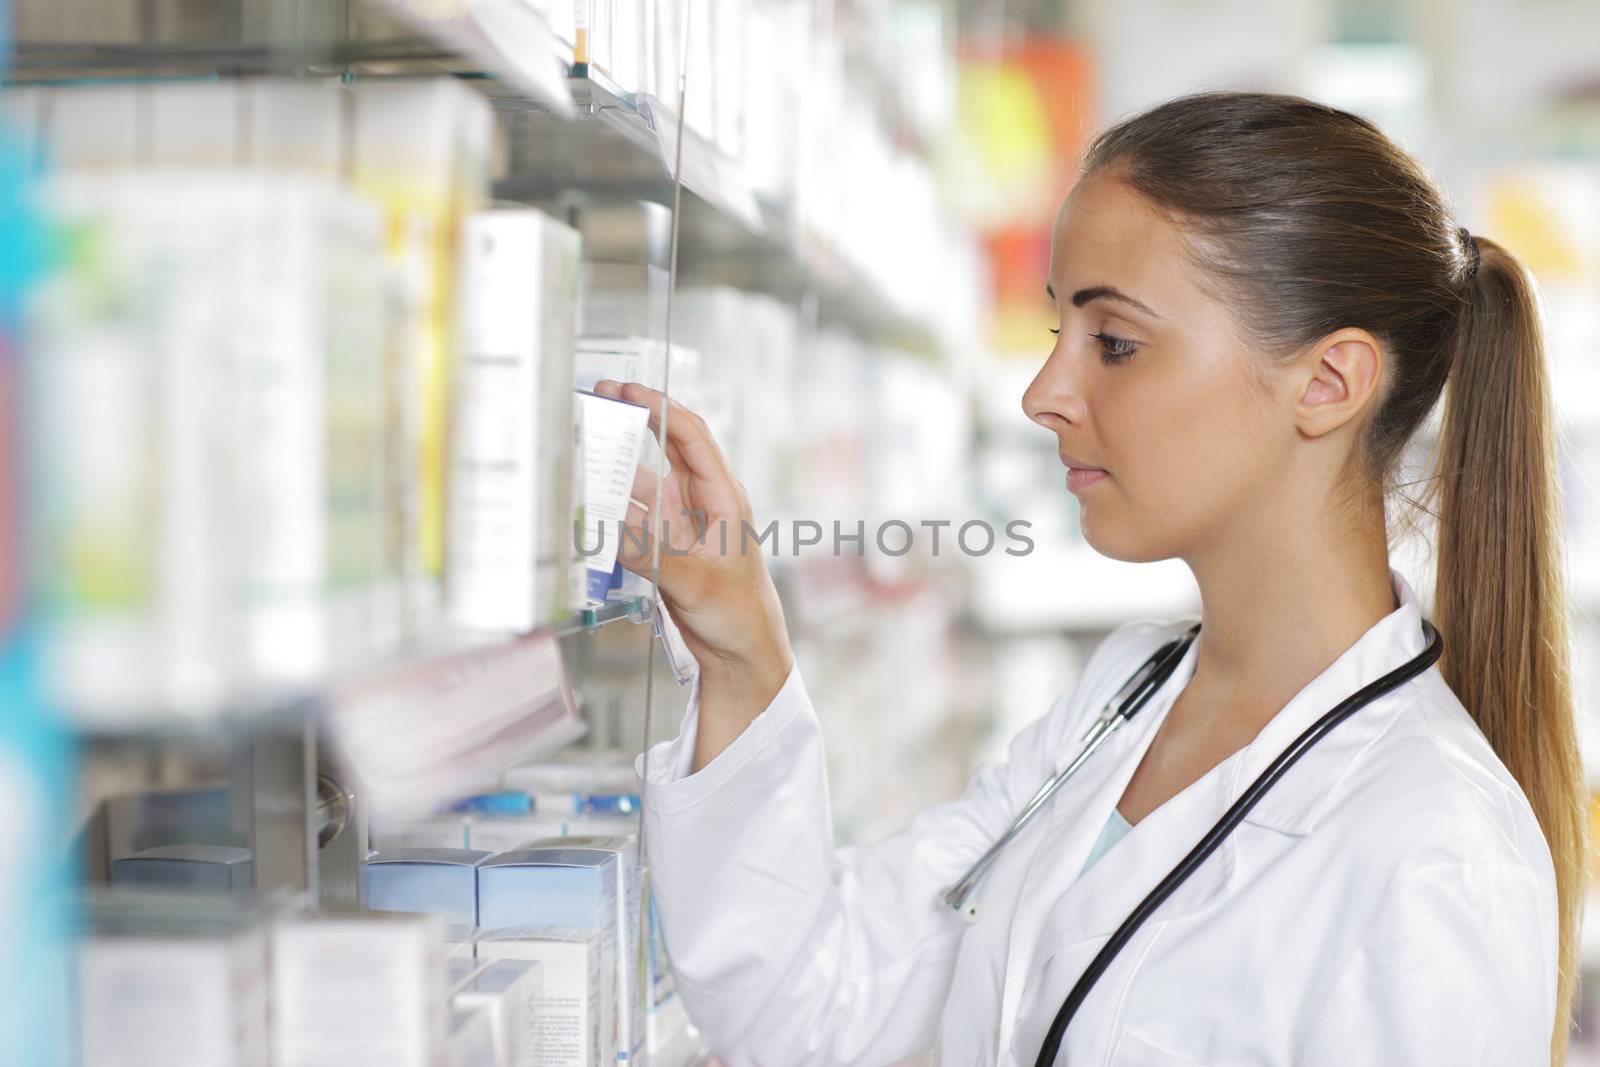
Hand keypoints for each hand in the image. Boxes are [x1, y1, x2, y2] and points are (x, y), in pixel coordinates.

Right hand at [590, 380, 792, 684]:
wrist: (742, 654)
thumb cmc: (740, 615)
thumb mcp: (697, 584)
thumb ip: (653, 558)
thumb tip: (612, 531)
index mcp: (724, 499)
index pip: (692, 438)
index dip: (661, 408)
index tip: (629, 389)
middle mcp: (702, 502)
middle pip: (666, 447)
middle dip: (635, 419)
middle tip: (599, 396)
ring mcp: (681, 522)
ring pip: (642, 483)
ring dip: (616, 467)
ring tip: (582, 449)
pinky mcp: (664, 545)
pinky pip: (632, 517)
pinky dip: (610, 509)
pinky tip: (586, 503)